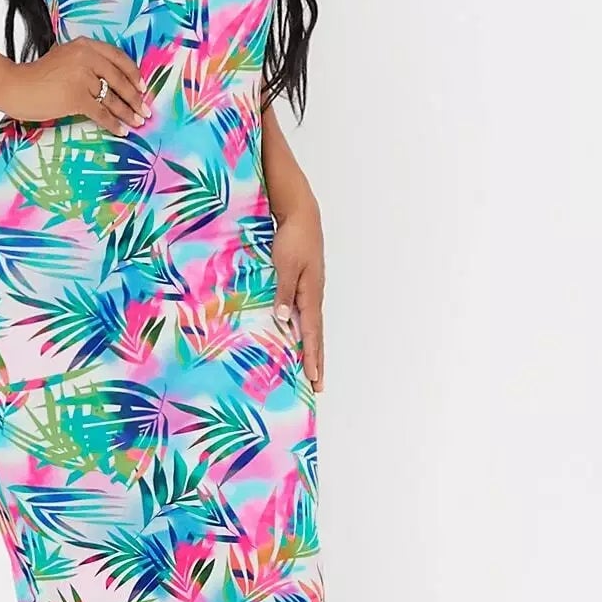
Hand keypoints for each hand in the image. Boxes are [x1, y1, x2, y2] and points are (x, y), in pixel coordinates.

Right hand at [2, 38, 150, 132]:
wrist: (15, 86)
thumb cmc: (37, 77)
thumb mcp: (64, 59)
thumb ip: (86, 63)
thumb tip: (112, 83)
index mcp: (84, 45)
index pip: (118, 57)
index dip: (133, 74)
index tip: (142, 87)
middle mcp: (86, 57)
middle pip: (119, 79)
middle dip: (135, 98)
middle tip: (145, 110)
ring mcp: (82, 76)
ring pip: (113, 98)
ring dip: (128, 112)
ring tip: (138, 122)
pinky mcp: (76, 96)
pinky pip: (101, 113)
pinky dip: (113, 123)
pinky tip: (121, 131)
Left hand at [272, 200, 324, 391]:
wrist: (300, 215)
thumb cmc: (293, 237)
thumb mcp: (286, 265)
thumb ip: (284, 292)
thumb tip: (283, 319)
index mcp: (311, 294)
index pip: (311, 332)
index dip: (312, 356)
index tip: (313, 378)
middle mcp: (313, 296)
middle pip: (316, 334)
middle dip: (317, 361)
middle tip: (318, 386)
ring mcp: (310, 291)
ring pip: (312, 327)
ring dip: (312, 349)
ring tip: (312, 370)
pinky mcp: (304, 285)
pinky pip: (305, 315)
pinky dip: (304, 332)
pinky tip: (297, 339)